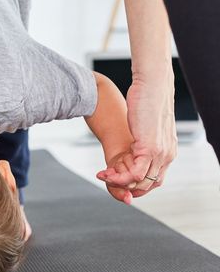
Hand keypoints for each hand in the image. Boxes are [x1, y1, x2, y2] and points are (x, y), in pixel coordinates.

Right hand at [97, 77, 175, 195]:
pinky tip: (106, 173)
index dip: (135, 183)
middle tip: (107, 180)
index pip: (155, 179)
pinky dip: (120, 178)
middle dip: (126, 187)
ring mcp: (161, 152)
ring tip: (103, 176)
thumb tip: (139, 133)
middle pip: (150, 184)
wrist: (154, 85)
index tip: (117, 179)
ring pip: (142, 181)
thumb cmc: (149, 98)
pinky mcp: (150, 148)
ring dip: (120, 183)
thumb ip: (146, 134)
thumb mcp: (148, 122)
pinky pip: (136, 174)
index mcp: (168, 150)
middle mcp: (168, 154)